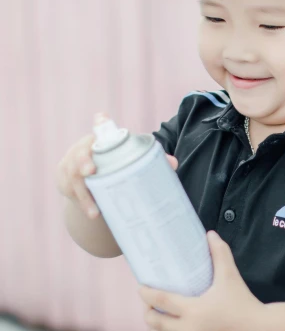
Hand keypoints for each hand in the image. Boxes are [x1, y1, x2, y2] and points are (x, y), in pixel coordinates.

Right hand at [56, 111, 178, 218]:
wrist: (90, 181)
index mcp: (100, 139)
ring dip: (84, 194)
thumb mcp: (126, 160)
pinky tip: (92, 213)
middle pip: (79, 152)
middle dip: (83, 161)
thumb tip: (174, 163)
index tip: (102, 117)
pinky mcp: (65, 182)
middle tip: (91, 171)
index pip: (100, 126)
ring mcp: (70, 165)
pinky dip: (82, 203)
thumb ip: (148, 160)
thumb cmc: (114, 165)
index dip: (101, 122)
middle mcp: (83, 149)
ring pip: (73, 177)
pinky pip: (71, 192)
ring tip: (95, 211)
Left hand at [139, 231, 263, 330]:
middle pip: (155, 322)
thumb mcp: (230, 276)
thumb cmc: (242, 302)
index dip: (147, 294)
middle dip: (148, 312)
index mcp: (193, 310)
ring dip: (154, 329)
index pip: (160, 301)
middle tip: (148, 303)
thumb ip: (220, 253)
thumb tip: (210, 233)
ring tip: (155, 318)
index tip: (141, 287)